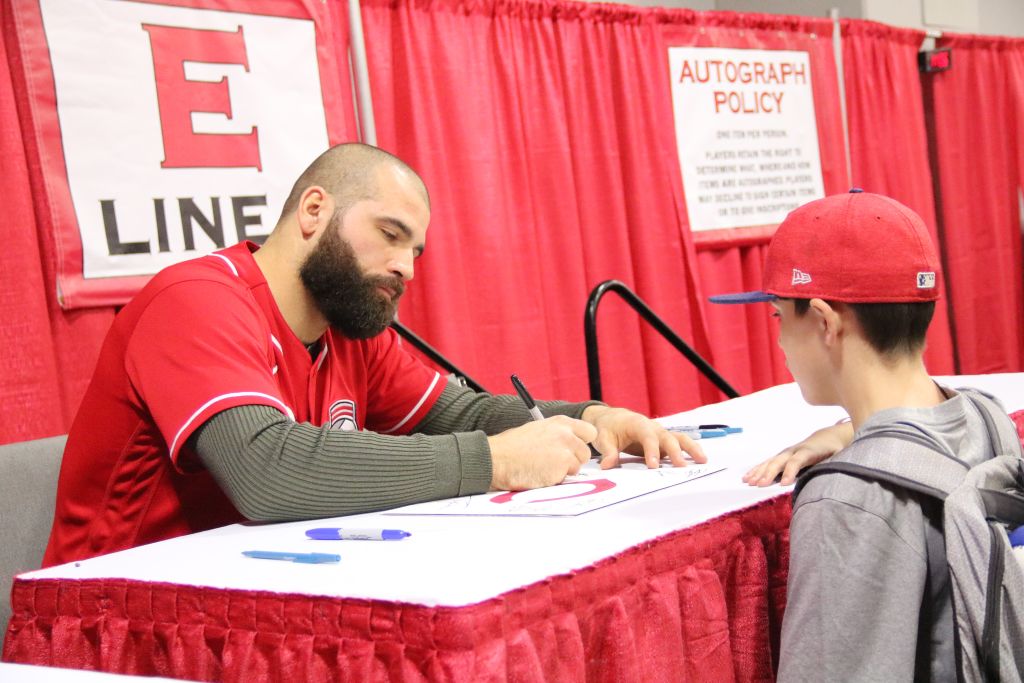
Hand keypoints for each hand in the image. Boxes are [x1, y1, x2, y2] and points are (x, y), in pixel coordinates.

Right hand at [487, 416, 597, 489]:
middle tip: (554, 463)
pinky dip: (555, 479)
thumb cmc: (511, 447)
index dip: (581, 443)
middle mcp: (566, 433)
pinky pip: (566, 478)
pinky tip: (540, 474)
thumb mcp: (537, 430)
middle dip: (573, 461)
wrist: (497, 458)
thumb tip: (568, 446)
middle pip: (585, 453)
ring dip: (564, 471)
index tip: (572, 450)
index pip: (589, 432)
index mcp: (560, 422)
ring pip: (577, 467)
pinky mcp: (562, 466)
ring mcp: (565, 450)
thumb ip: (556, 435)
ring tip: (543, 468)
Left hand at [581, 405, 705, 468]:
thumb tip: (607, 465)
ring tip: (703, 460)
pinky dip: (690, 450)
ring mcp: (660, 434)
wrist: (613, 418)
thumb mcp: (603, 438)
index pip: (647, 436)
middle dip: (675, 452)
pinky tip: (700, 461)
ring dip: (691, 448)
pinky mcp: (664, 441)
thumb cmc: (608, 427)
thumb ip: (607, 451)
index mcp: (637, 424)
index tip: (653, 466)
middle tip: (681, 468)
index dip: (651, 450)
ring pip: (679, 438)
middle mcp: (653, 427)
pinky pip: (679, 444)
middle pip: (667, 437)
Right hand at [742, 420, 853, 486]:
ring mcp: (786, 452)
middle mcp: (794, 451)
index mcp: (809, 452)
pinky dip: (757, 469)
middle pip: (779, 462)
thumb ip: (832, 467)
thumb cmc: (834, 450)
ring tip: (748, 482)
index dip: (790, 472)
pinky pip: (767, 462)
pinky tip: (748, 476)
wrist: (829, 437)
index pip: (797, 461)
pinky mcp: (782, 455)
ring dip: (759, 472)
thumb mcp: (838, 458)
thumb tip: (829, 482)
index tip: (783, 484)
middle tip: (759, 485)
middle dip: (768, 473)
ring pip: (770, 461)